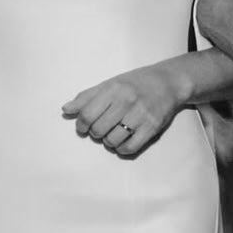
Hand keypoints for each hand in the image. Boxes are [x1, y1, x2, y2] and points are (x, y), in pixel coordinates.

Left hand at [61, 59, 190, 157]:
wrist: (168, 82)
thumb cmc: (134, 83)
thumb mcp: (109, 84)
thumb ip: (86, 97)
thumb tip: (65, 110)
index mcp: (113, 88)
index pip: (87, 113)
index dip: (81, 124)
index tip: (83, 126)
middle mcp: (127, 101)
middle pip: (98, 129)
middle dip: (95, 132)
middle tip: (101, 127)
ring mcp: (140, 115)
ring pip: (112, 141)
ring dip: (108, 141)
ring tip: (113, 132)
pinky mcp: (152, 128)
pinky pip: (129, 148)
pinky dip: (121, 149)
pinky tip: (122, 141)